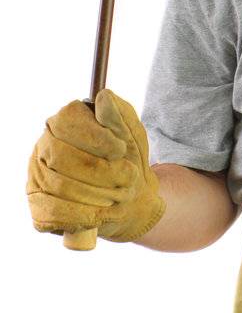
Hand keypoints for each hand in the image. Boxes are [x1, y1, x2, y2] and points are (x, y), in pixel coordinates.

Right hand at [26, 89, 166, 243]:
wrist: (133, 201)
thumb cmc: (129, 162)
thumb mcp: (133, 136)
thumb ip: (121, 116)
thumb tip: (104, 97)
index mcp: (64, 123)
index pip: (67, 121)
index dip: (96, 137)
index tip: (120, 149)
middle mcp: (44, 147)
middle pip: (61, 157)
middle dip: (102, 172)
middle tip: (129, 178)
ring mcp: (37, 176)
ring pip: (59, 186)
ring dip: (99, 194)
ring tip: (121, 195)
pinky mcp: (38, 204)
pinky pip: (53, 212)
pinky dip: (84, 215)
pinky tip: (102, 212)